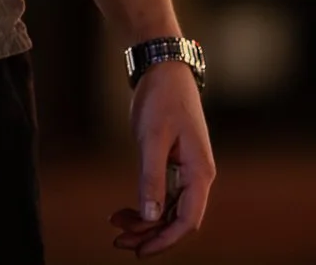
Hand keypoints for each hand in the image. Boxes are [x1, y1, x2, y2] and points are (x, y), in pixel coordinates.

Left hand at [107, 61, 213, 254]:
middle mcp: (198, 176)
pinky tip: (124, 210)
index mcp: (200, 172)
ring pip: (169, 210)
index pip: (188, 221)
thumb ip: (151, 178)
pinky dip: (145, 206)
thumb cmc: (162, 99)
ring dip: (145, 223)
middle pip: (178, 220)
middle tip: (118, 240)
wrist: (164, 69)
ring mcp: (187, 171)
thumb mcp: (152, 139)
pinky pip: (163, 196)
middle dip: (150, 235)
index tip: (139, 251)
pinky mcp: (175, 165)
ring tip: (116, 224)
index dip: (164, 240)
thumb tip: (150, 217)